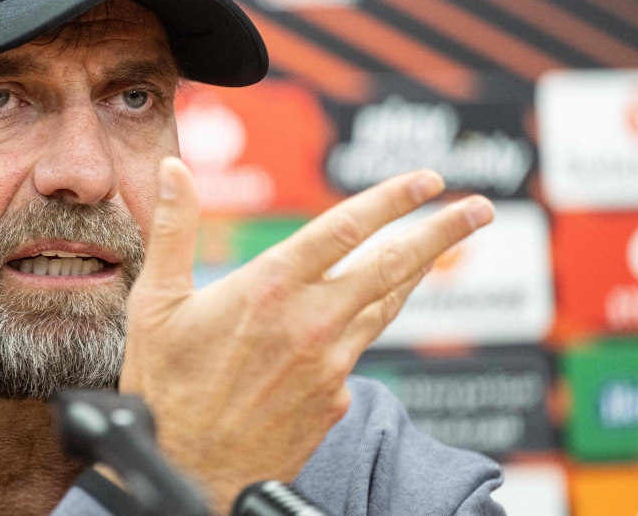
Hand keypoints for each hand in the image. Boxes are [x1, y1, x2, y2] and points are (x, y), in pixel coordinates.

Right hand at [118, 158, 493, 511]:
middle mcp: (311, 320)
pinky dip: (365, 324)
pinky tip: (361, 316)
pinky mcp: (335, 397)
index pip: (345, 226)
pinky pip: (359, 349)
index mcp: (269, 286)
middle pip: (392, 264)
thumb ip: (174, 228)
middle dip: (442, 231)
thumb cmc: (167, 387)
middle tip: (480, 208)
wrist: (190, 470)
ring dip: (418, 272)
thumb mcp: (157, 301)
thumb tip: (172, 167)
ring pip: (386, 306)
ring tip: (442, 250)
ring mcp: (330, 362)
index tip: (427, 179)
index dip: (392, 198)